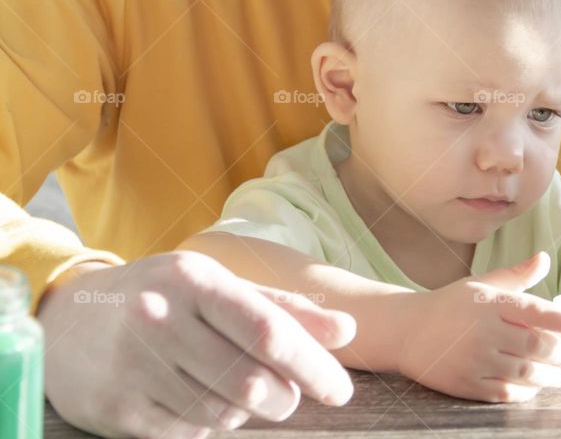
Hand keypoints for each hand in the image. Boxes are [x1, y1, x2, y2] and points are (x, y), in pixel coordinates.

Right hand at [38, 251, 355, 437]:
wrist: (68, 319)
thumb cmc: (165, 297)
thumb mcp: (221, 287)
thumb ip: (285, 308)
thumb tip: (348, 330)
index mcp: (195, 281)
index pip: (268, 331)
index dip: (313, 366)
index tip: (340, 391)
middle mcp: (161, 319)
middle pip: (251, 383)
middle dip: (284, 396)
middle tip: (287, 394)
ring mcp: (135, 367)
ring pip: (223, 413)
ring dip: (245, 410)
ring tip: (235, 388)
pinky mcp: (117, 409)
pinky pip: (189, 433)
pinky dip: (208, 424)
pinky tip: (198, 398)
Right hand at [397, 251, 560, 402]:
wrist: (406, 330)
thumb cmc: (450, 305)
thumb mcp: (481, 285)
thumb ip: (516, 276)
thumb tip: (544, 258)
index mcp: (491, 303)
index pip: (536, 312)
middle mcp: (485, 330)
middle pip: (537, 347)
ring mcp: (475, 359)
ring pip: (526, 373)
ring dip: (550, 377)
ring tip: (560, 376)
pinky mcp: (467, 384)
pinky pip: (506, 392)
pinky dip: (527, 392)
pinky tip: (535, 388)